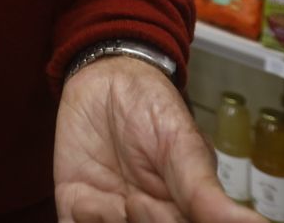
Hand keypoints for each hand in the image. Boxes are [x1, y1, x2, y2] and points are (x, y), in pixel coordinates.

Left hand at [55, 57, 260, 222]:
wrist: (102, 76)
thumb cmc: (152, 106)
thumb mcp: (183, 145)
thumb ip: (207, 193)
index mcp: (184, 212)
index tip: (165, 207)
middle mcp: (150, 218)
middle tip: (138, 201)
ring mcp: (111, 217)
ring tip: (112, 202)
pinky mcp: (76, 208)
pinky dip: (80, 222)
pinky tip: (86, 200)